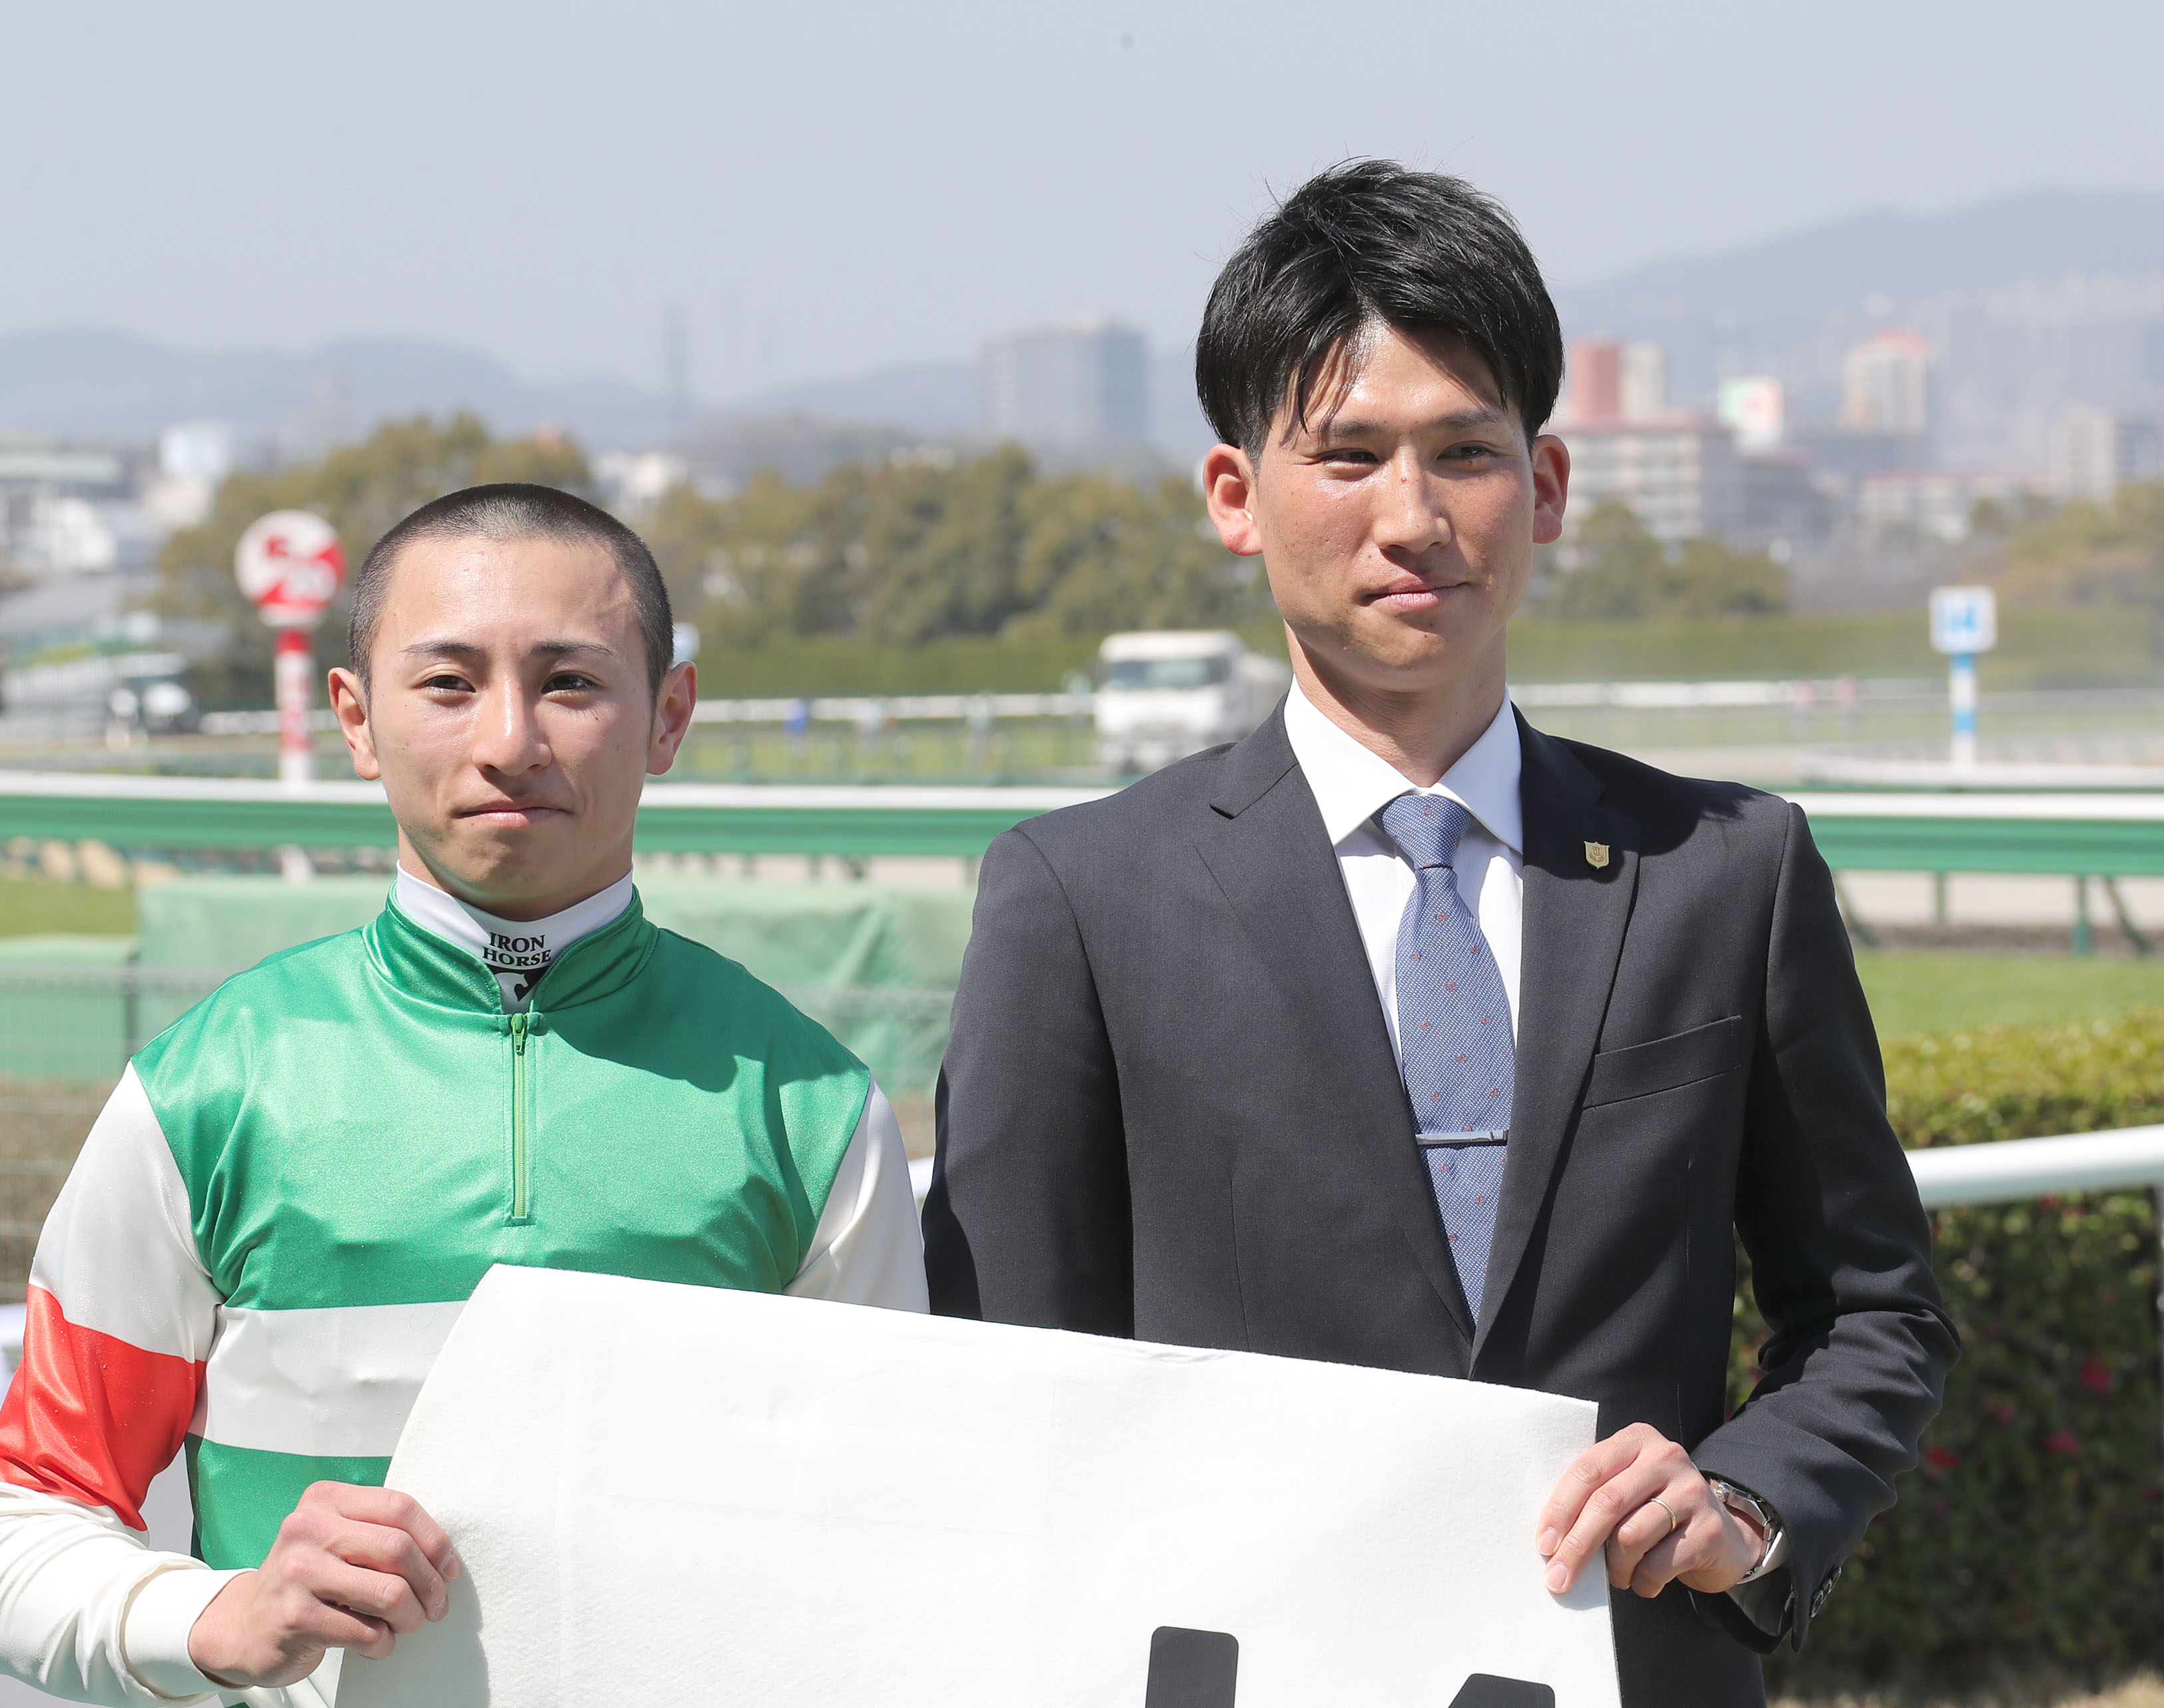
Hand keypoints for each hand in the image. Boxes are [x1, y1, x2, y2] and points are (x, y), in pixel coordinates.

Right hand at [187, 1482, 461, 1687]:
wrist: (246, 1627)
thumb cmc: (308, 1580)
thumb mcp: (336, 1539)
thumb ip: (379, 1531)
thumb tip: (444, 1554)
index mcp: (325, 1499)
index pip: (400, 1507)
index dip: (436, 1540)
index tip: (449, 1568)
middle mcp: (307, 1529)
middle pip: (399, 1550)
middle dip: (430, 1584)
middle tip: (436, 1605)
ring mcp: (297, 1573)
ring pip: (390, 1593)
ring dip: (411, 1616)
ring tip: (408, 1623)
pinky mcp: (294, 1617)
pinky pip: (366, 1632)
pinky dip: (383, 1643)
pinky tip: (376, 1643)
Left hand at [1534, 1423, 1764, 1599]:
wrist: (1724, 1534)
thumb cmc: (1655, 1511)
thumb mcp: (1626, 1488)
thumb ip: (1594, 1496)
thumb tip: (1549, 1539)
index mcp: (1636, 1440)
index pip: (1587, 1470)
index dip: (1560, 1509)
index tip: (1543, 1544)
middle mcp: (1666, 1457)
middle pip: (1607, 1504)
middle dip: (1577, 1546)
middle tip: (1558, 1578)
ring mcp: (1692, 1491)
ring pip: (1630, 1537)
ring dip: (1615, 1568)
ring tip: (1617, 1576)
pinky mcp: (1710, 1528)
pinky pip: (1659, 1564)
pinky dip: (1643, 1582)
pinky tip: (1644, 1583)